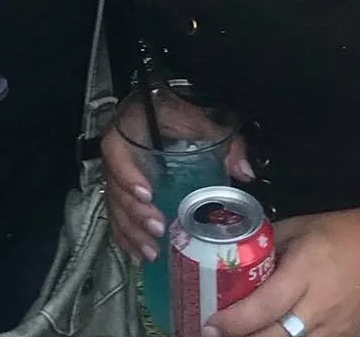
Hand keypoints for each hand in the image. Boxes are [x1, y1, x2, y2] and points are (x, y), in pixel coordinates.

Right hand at [102, 105, 251, 266]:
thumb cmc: (177, 109)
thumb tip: (244, 172)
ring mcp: (119, 172)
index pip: (116, 150)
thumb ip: (224, 141)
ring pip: (114, 205)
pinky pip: (117, 214)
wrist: (163, 105)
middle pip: (115, 186)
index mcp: (130, 128)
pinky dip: (126, 236)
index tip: (146, 193)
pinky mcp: (124, 188)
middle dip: (134, 212)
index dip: (127, 173)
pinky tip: (139, 254)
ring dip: (131, 231)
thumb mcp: (200, 118)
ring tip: (150, 252)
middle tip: (157, 229)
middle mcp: (120, 152)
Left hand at [207, 207, 359, 336]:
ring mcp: (332, 331)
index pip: (263, 306)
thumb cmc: (338, 233)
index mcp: (303, 273)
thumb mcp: (298, 228)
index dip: (233, 321)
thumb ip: (268, 245)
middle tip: (212, 335)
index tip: (209, 324)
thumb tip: (238, 257)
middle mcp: (316, 308)